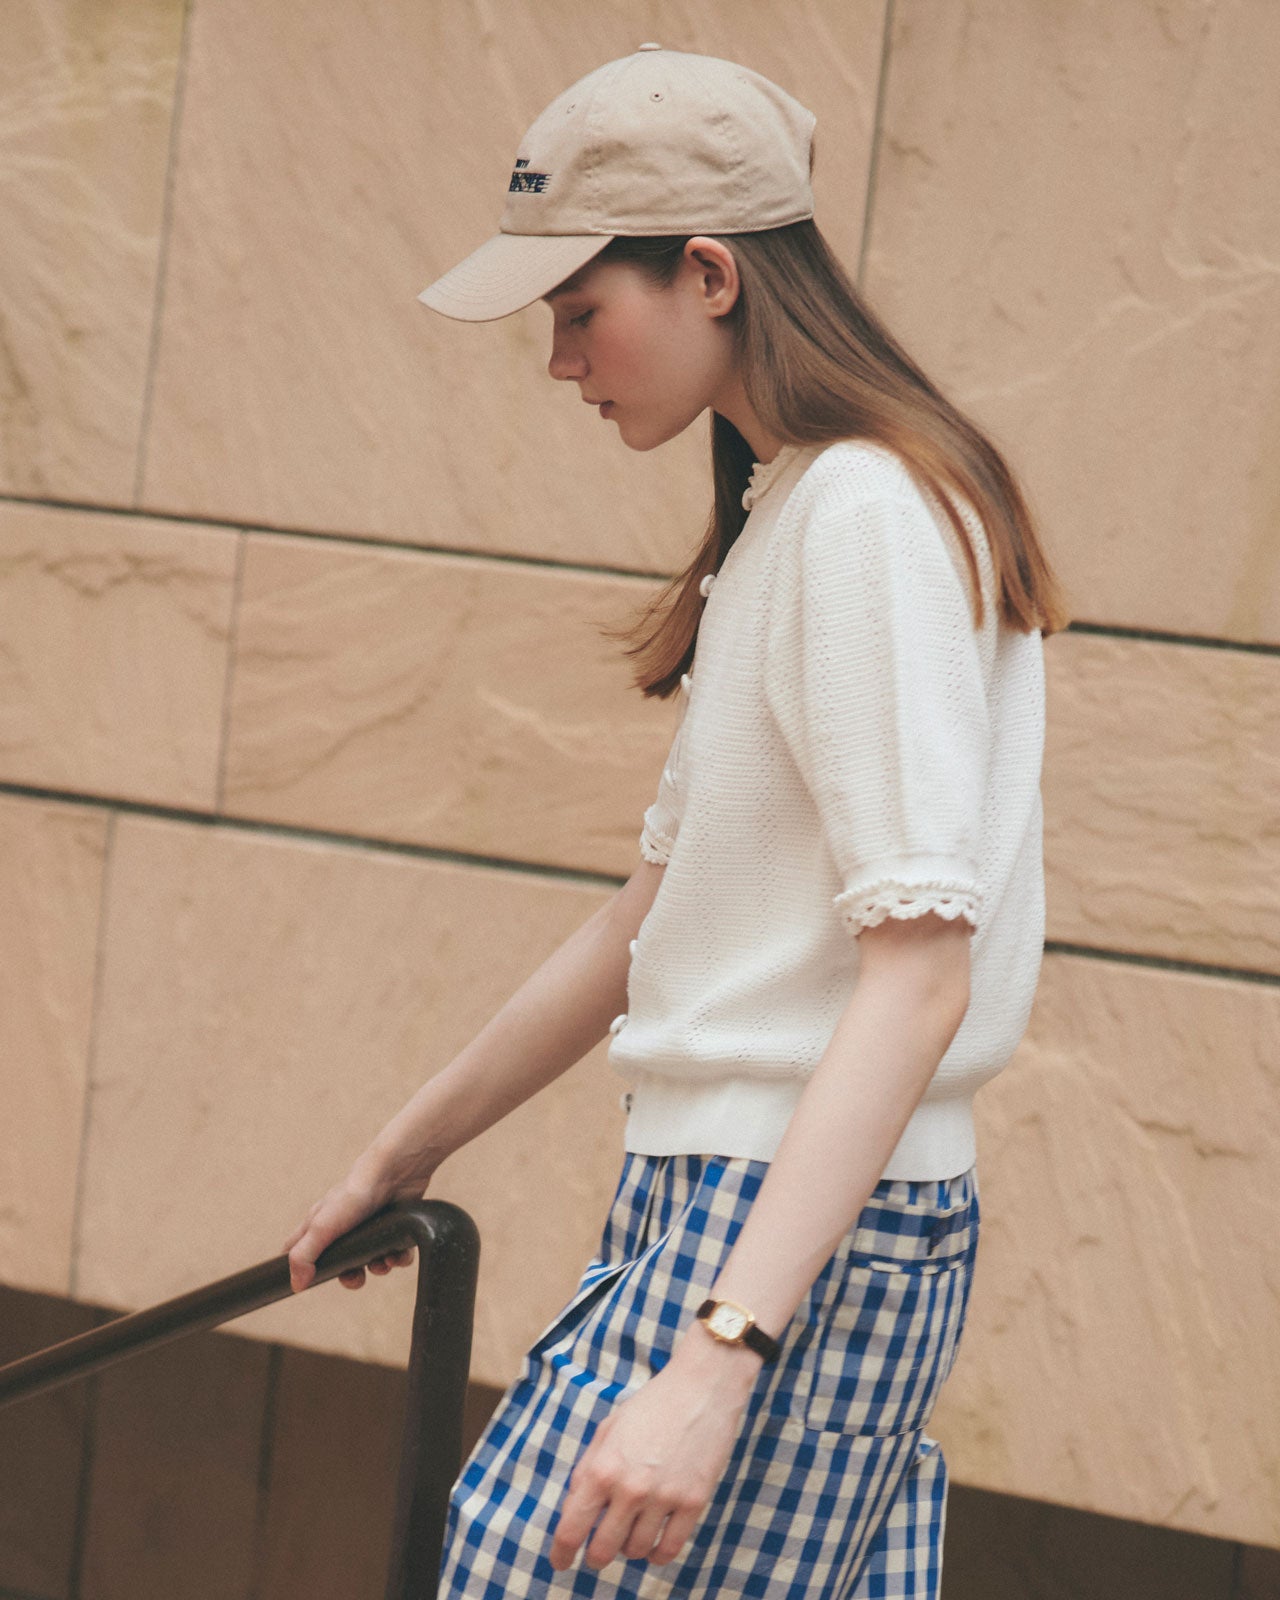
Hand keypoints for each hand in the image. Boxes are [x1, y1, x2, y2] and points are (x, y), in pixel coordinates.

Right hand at [281, 1163, 428, 1293]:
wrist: (396, 1173)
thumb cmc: (355, 1194)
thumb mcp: (322, 1227)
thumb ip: (304, 1256)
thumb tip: (296, 1285)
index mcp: (320, 1224)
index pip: (298, 1248)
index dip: (297, 1266)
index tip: (302, 1284)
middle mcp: (343, 1226)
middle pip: (340, 1263)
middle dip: (349, 1277)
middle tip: (355, 1277)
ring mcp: (369, 1226)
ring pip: (370, 1260)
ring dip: (377, 1268)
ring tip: (382, 1262)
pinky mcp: (393, 1225)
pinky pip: (395, 1252)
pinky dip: (397, 1258)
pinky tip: (397, 1254)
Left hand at [548, 1334, 757, 1571]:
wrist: (701, 1388)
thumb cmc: (652, 1404)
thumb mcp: (608, 1429)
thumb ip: (587, 1470)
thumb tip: (575, 1508)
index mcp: (603, 1469)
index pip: (572, 1528)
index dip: (561, 1552)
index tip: (560, 1562)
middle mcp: (630, 1489)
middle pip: (603, 1550)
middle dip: (595, 1556)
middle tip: (598, 1551)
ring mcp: (664, 1498)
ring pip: (636, 1551)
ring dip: (628, 1548)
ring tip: (630, 1533)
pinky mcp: (693, 1503)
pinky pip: (670, 1549)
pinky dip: (658, 1554)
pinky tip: (654, 1544)